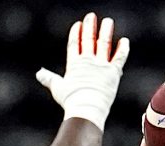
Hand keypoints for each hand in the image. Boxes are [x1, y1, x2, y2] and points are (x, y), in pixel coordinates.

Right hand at [36, 12, 129, 131]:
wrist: (86, 109)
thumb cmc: (70, 102)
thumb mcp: (57, 88)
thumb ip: (49, 79)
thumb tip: (39, 73)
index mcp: (74, 64)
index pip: (74, 44)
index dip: (76, 34)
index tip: (78, 24)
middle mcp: (88, 61)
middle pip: (88, 40)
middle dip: (90, 27)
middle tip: (92, 16)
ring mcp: (101, 65)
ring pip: (104, 44)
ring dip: (106, 32)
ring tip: (108, 21)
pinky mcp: (113, 72)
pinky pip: (119, 57)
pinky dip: (122, 49)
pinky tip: (124, 41)